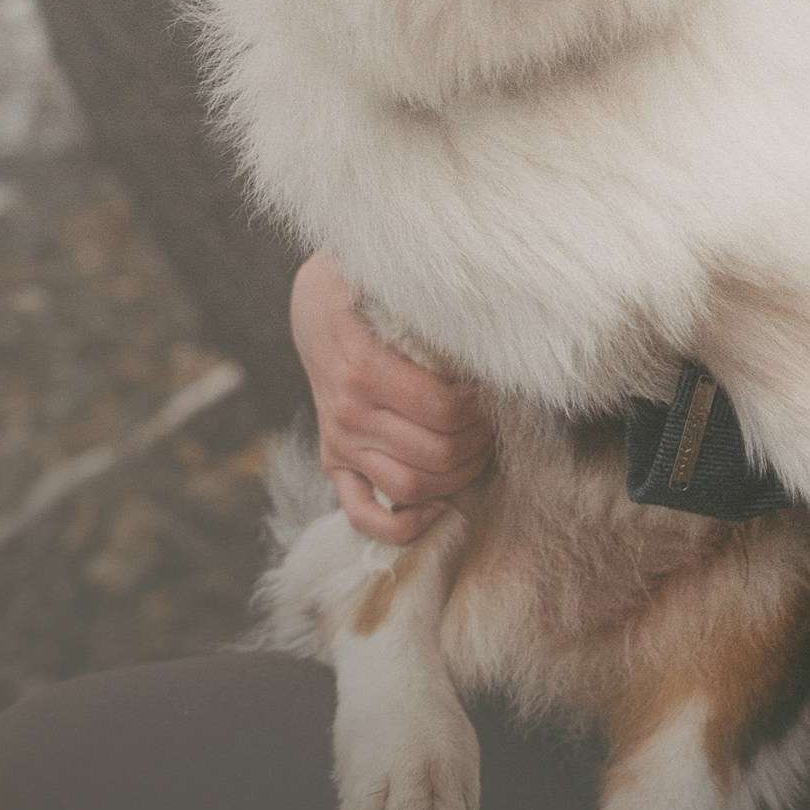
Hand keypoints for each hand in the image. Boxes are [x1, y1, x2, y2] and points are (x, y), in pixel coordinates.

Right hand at [289, 252, 493, 546]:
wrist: (315, 305)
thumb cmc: (366, 289)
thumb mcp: (393, 282)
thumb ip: (434, 304)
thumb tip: (489, 315)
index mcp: (365, 369)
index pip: (446, 411)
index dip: (482, 407)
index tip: (493, 389)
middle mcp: (349, 414)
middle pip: (437, 453)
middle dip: (480, 440)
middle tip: (495, 419)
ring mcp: (339, 443)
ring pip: (411, 487)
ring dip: (458, 475)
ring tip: (477, 448)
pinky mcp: (333, 461)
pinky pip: (362, 514)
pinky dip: (400, 526)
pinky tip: (434, 510)